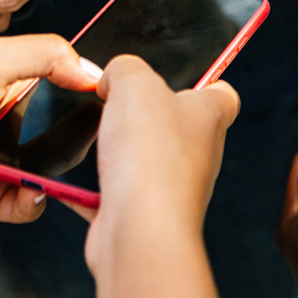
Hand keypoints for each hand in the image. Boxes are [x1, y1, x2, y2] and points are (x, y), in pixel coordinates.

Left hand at [0, 34, 98, 229]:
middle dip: (82, 129)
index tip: (107, 89)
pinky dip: (34, 198)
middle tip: (99, 130)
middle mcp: (5, 117)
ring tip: (54, 163)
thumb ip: (44, 53)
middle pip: (62, 121)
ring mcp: (1, 159)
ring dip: (59, 168)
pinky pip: (33, 200)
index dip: (82, 80)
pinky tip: (27, 190)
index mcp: (4, 78)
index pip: (57, 73)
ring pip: (53, 165)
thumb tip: (90, 71)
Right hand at [67, 56, 240, 297]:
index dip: (206, 83)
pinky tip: (74, 181)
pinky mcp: (145, 215)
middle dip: (146, 114)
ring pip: (148, 160)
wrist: (140, 229)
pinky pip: (117, 194)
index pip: (223, 95)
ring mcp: (173, 188)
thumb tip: (114, 78)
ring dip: (120, 150)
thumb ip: (125, 68)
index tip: (182, 79)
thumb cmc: (150, 154)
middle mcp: (199, 155)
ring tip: (98, 139)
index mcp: (208, 117)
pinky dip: (95, 189)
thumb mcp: (134, 82)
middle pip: (179, 126)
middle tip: (118, 104)